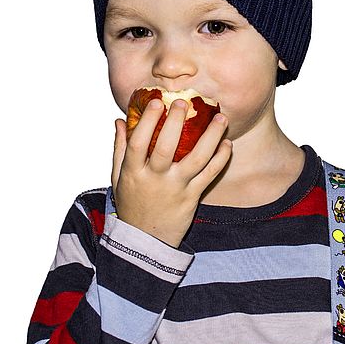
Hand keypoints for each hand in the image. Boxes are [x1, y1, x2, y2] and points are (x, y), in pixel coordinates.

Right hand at [110, 98, 231, 247]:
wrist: (146, 241)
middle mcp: (154, 179)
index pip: (138, 143)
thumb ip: (119, 149)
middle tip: (184, 102)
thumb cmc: (132, 205)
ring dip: (210, 138)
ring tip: (221, 118)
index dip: (147, 122)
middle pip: (165, 148)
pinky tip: (227, 144)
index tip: (157, 102)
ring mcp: (175, 188)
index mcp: (133, 173)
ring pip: (196, 160)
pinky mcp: (192, 198)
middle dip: (175, 123)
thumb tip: (119, 120)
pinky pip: (209, 176)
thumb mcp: (117, 179)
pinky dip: (220, 159)